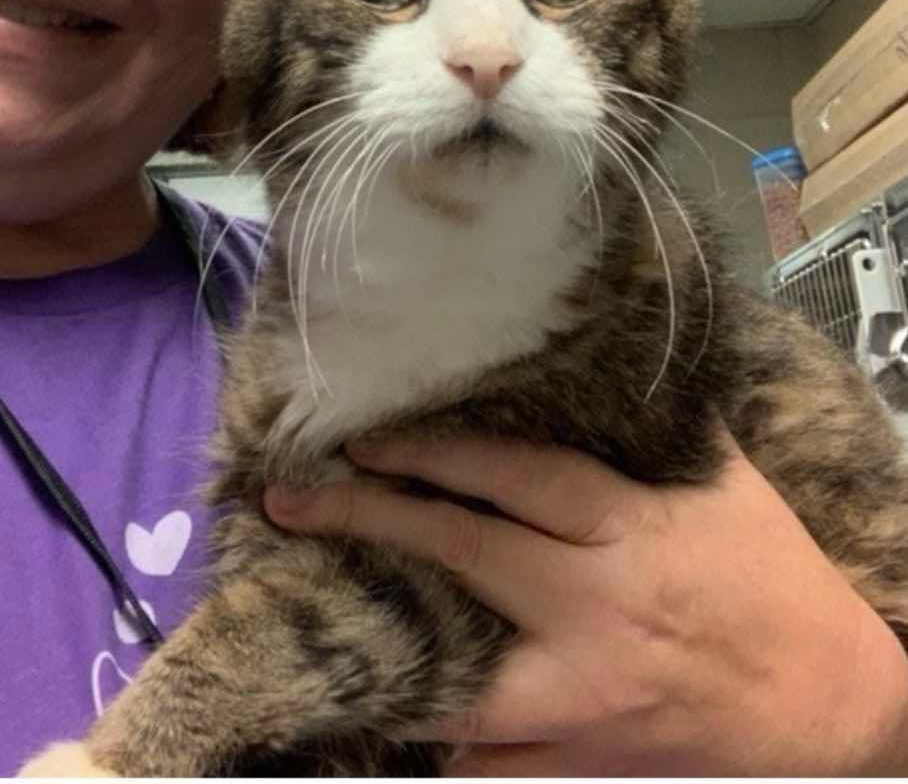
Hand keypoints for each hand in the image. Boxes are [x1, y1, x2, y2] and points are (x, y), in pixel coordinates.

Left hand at [264, 426, 907, 774]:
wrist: (836, 706)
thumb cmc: (772, 577)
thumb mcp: (722, 487)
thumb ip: (639, 438)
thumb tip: (561, 378)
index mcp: (629, 529)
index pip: (511, 474)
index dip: (429, 450)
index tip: (361, 437)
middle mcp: (597, 606)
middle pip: (463, 550)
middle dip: (367, 520)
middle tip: (289, 502)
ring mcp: (586, 694)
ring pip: (457, 674)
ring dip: (380, 644)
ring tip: (311, 616)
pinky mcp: (586, 762)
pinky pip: (490, 763)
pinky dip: (439, 739)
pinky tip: (388, 710)